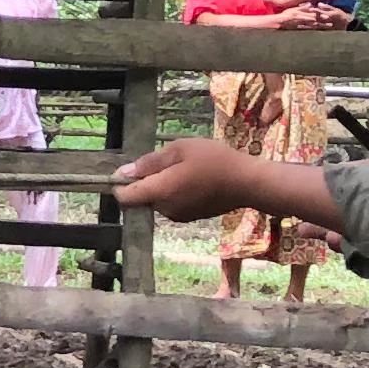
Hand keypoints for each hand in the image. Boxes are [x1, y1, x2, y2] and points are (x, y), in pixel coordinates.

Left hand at [113, 138, 263, 219]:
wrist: (248, 183)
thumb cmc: (215, 160)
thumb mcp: (181, 149)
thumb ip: (151, 162)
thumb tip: (124, 172)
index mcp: (159, 192)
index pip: (125, 198)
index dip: (120, 185)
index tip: (128, 170)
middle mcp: (165, 209)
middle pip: (141, 198)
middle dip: (145, 182)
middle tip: (166, 162)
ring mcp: (178, 216)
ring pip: (157, 201)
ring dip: (162, 187)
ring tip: (183, 168)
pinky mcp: (191, 217)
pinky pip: (172, 205)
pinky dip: (175, 193)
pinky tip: (192, 180)